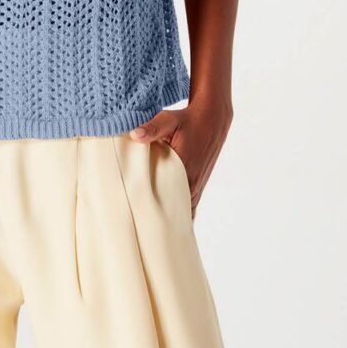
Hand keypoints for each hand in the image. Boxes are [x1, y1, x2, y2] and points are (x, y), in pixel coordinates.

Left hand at [125, 102, 232, 217]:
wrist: (212, 118)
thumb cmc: (188, 120)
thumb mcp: (169, 120)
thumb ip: (152, 128)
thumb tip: (134, 134)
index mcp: (184, 171)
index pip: (168, 202)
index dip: (154, 213)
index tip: (139, 221)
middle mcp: (192, 183)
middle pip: (176, 212)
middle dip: (160, 219)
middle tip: (141, 228)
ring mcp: (197, 186)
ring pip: (184, 211)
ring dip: (171, 217)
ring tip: (152, 227)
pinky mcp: (198, 184)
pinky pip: (190, 205)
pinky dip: (180, 211)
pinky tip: (168, 218)